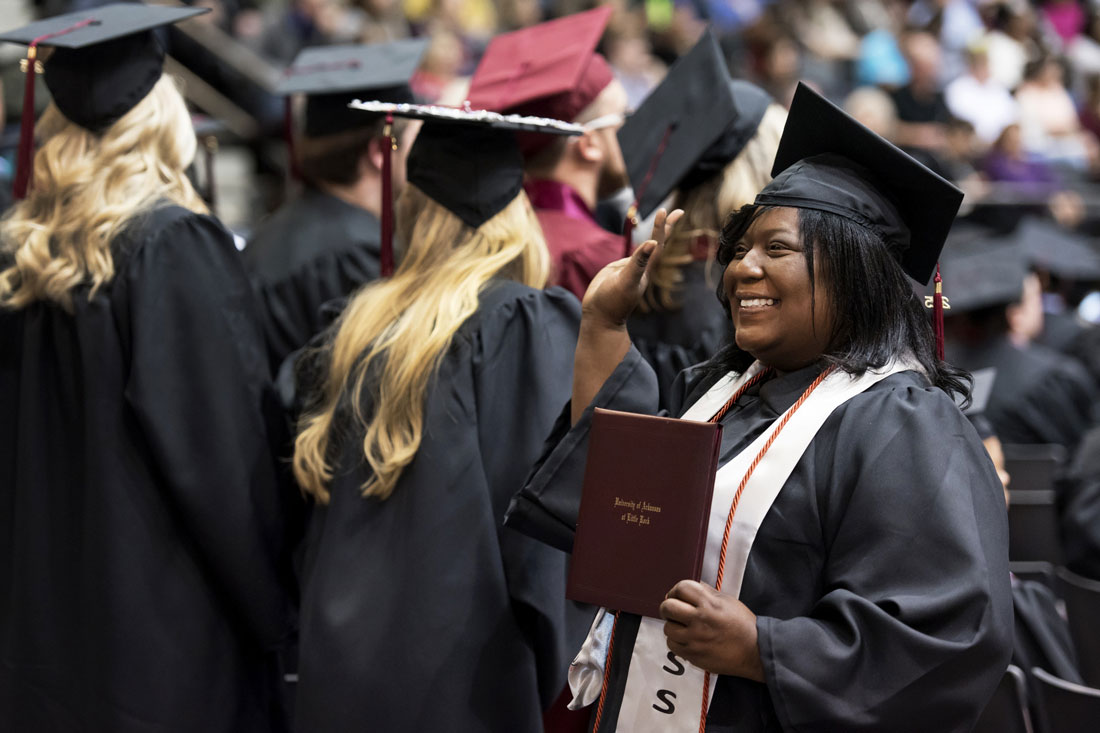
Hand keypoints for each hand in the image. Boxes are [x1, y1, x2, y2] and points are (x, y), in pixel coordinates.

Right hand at [580, 208, 682, 329]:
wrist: (599, 317)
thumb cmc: (612, 302)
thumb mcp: (626, 281)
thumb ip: (638, 263)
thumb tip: (652, 243)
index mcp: (645, 270)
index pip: (657, 244)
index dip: (662, 227)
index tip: (666, 211)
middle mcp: (640, 269)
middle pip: (656, 244)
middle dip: (665, 228)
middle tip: (676, 212)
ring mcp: (629, 271)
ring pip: (645, 250)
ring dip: (655, 236)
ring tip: (662, 222)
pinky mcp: (617, 274)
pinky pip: (632, 258)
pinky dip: (638, 249)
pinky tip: (642, 246)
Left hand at [659, 580, 763, 681]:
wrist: (754, 651)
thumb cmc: (743, 625)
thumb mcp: (727, 601)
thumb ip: (707, 592)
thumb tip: (690, 587)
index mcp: (709, 604)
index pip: (681, 588)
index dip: (675, 590)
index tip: (677, 595)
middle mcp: (700, 620)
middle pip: (668, 607)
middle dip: (668, 607)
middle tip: (674, 611)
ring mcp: (695, 639)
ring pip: (667, 628)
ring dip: (673, 626)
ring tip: (683, 627)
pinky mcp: (693, 655)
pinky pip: (672, 645)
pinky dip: (676, 641)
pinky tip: (686, 639)